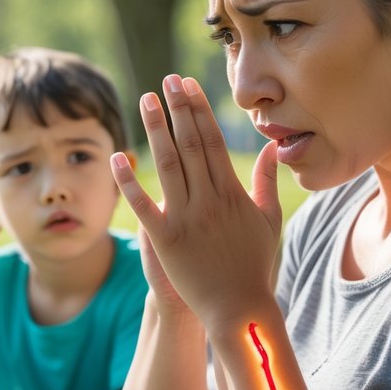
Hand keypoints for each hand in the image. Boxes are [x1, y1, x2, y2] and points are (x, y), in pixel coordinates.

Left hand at [111, 75, 282, 332]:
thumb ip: (267, 182)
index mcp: (233, 193)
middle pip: (190, 144)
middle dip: (177, 109)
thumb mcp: (269, 221)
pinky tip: (118, 157)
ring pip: (168, 165)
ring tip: (145, 101)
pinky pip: (145, 205)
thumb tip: (272, 148)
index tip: (187, 86)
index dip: (198, 110)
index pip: (212, 140)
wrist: (238, 308)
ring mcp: (187, 220)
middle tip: (165, 81)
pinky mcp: (166, 241)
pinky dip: (130, 181)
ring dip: (155, 130)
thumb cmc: (255, 265)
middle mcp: (210, 200)